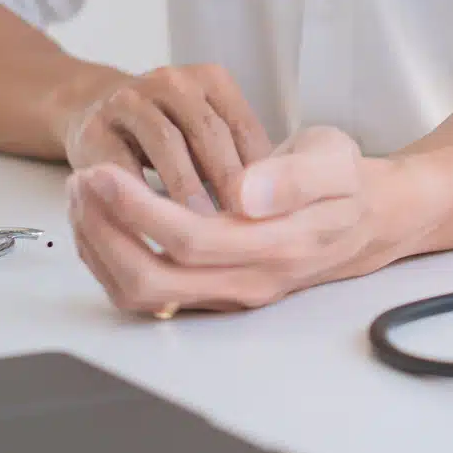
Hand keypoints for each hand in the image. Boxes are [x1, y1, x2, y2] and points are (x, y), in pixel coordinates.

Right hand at [60, 64, 271, 213]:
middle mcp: (171, 82)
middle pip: (209, 131)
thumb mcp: (209, 135)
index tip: (274, 208)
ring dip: (188, 186)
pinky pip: (119, 162)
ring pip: (166, 142)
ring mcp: (129, 101)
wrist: (93, 114)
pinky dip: (138, 192)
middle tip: (245, 219)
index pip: (243, 125)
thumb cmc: (170, 135)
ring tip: (205, 225)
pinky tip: (154, 220)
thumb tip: (280, 201)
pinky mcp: (94, 128)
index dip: (261, 169)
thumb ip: (240, 156)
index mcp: (211, 81)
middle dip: (229, 179)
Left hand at [65, 126, 443, 312]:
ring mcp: (232, 294)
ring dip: (101, 249)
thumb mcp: (335, 159)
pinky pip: (149, 292)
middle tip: (82, 183)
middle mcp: (252, 281)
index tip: (102, 172)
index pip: (192, 242)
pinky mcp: (215, 293)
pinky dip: (113, 258)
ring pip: (145, 294)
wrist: (370, 216)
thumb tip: (247, 192)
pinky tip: (104, 218)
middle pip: (154, 282)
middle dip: (103, 234)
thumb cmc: (347, 182)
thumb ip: (295, 175)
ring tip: (84, 196)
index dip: (137, 211)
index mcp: (281, 247)